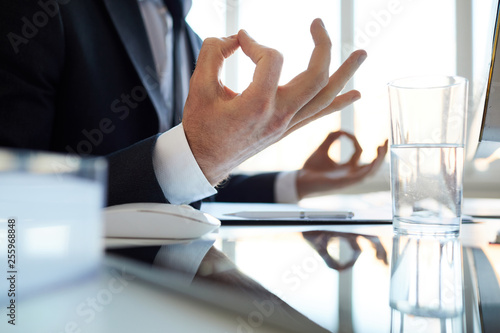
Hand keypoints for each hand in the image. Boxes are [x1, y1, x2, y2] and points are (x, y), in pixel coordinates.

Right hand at [182, 19, 366, 184]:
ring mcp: (286, 125)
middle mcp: (278, 116)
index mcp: (256, 105)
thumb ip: (213, 53)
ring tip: (363, 53)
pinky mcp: (286, 129)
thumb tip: (233, 39)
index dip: (255, 42)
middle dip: (323, 46)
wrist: (204, 160)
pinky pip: (318, 115)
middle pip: (316, 77)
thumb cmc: (200, 125)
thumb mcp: (199, 86)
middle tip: (318, 23)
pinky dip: (338, 102)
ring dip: (345, 74)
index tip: (239, 40)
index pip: (271, 59)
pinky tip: (355, 93)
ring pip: (324, 97)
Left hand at [296, 131, 387, 198]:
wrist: (299, 180)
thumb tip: (342, 130)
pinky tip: (373, 158)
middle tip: (386, 140)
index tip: (346, 133)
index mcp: (345, 168)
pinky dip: (370, 168)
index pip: (358, 153)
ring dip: (379, 160)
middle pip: (372, 165)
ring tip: (382, 147)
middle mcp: (350, 174)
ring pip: (371, 171)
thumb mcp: (322, 148)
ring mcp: (349, 179)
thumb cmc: (310, 168)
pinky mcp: (346, 183)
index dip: (355, 141)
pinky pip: (362, 176)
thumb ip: (332, 138)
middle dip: (381, 153)